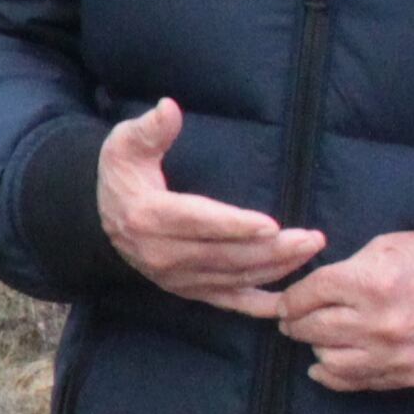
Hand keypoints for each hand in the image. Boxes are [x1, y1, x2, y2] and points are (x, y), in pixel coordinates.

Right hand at [97, 100, 322, 309]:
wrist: (103, 216)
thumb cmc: (123, 174)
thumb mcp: (125, 144)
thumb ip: (150, 129)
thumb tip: (169, 108)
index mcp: (148, 217)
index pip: (198, 222)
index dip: (234, 226)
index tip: (271, 225)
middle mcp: (161, 255)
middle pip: (223, 255)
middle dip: (270, 250)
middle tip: (310, 238)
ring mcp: (176, 278)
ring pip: (232, 277)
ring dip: (274, 268)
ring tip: (309, 251)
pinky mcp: (188, 290)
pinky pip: (227, 301)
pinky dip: (256, 305)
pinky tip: (286, 303)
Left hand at [274, 231, 413, 391]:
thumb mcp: (379, 250)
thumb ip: (341, 273)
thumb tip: (303, 295)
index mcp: (370, 284)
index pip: (308, 296)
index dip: (291, 300)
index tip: (286, 304)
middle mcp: (378, 323)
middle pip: (313, 329)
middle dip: (296, 324)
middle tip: (292, 321)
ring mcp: (392, 353)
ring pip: (328, 360)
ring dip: (317, 348)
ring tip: (318, 338)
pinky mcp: (405, 374)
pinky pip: (355, 381)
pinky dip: (334, 375)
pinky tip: (323, 366)